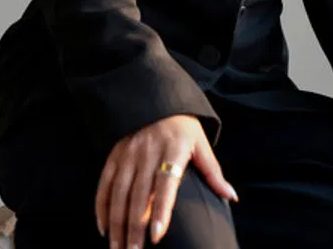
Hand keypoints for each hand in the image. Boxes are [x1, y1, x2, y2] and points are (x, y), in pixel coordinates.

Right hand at [95, 114, 237, 248]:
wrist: (156, 98)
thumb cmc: (183, 126)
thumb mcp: (200, 143)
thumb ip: (213, 171)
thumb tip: (231, 196)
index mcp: (172, 148)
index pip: (166, 183)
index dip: (161, 210)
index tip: (157, 236)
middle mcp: (147, 151)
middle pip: (139, 195)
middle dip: (135, 228)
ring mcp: (128, 153)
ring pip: (119, 193)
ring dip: (117, 224)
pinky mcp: (114, 154)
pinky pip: (105, 183)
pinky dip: (102, 206)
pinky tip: (104, 228)